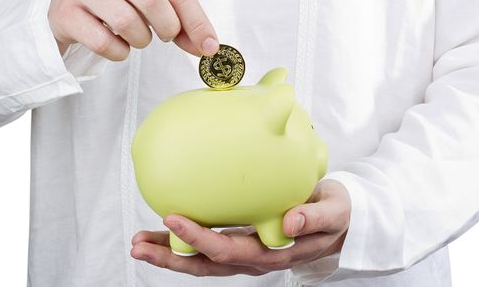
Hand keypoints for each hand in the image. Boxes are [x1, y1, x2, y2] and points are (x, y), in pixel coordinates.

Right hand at [48, 0, 218, 59]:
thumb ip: (179, 17)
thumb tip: (207, 45)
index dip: (196, 21)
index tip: (208, 45)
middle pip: (152, 1)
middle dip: (168, 28)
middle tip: (166, 35)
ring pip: (127, 22)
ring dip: (141, 40)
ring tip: (136, 35)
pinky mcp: (67, 13)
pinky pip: (105, 42)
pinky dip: (119, 52)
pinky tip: (117, 44)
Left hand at [131, 180, 350, 275]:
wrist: (340, 221)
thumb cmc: (336, 214)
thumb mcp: (333, 213)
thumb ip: (315, 218)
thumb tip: (290, 223)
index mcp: (273, 253)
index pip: (229, 251)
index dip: (200, 240)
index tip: (173, 220)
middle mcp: (254, 258)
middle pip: (205, 264)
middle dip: (170, 258)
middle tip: (138, 246)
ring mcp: (246, 253)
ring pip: (202, 261)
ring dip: (169, 255)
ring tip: (139, 244)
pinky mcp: (242, 242)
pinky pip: (209, 248)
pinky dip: (184, 243)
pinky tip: (165, 230)